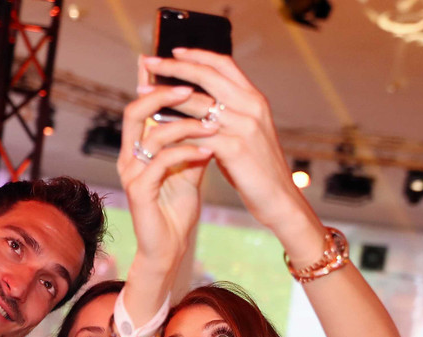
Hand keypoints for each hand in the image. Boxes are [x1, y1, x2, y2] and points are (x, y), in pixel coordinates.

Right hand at [119, 58, 213, 283]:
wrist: (168, 247)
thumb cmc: (176, 209)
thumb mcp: (189, 169)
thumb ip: (193, 142)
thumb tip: (211, 113)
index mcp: (137, 150)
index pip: (140, 109)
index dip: (152, 85)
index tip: (177, 68)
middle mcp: (128, 158)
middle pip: (134, 113)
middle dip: (162, 96)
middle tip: (191, 90)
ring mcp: (131, 174)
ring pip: (152, 136)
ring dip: (186, 126)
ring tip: (214, 126)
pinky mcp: (139, 192)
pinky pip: (162, 162)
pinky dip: (187, 153)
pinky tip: (209, 152)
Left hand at [143, 49, 312, 232]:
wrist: (279, 199)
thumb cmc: (257, 169)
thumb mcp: (245, 135)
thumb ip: (227, 117)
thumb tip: (197, 106)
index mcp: (254, 99)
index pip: (224, 65)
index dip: (198, 55)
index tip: (173, 52)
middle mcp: (251, 106)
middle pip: (208, 76)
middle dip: (175, 67)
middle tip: (150, 63)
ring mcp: (245, 126)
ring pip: (198, 103)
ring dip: (166, 97)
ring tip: (142, 92)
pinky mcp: (236, 149)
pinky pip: (197, 133)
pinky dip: (175, 130)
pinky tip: (156, 130)